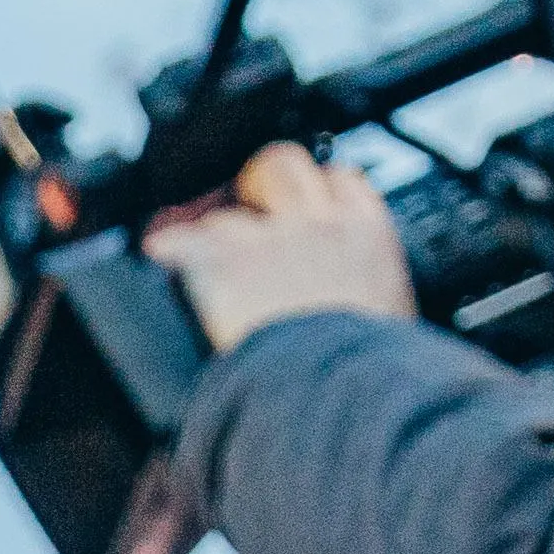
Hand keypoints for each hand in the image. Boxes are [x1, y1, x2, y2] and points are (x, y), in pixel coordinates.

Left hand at [140, 142, 419, 351]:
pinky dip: (168, 247)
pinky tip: (160, 251)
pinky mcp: (225, 263)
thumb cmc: (375, 371)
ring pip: (226, 214)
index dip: (316, 189)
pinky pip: (181, 239)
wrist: (348, 389)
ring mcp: (269, 240)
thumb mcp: (393, 318)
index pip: (340, 179)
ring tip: (208, 265)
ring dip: (215, 239)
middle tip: (246, 209)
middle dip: (258, 181)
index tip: (303, 205)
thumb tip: (354, 300)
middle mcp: (318, 224)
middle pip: (281, 164)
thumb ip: (368, 289)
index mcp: (367, 235)